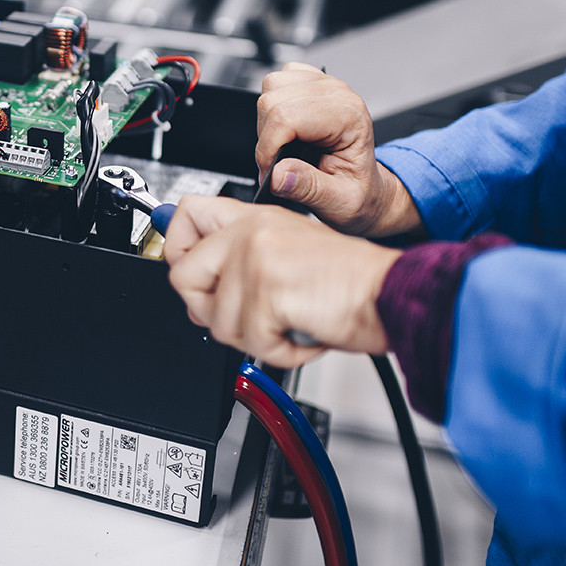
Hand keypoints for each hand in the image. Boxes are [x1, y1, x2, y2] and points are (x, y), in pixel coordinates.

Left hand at [164, 196, 402, 367]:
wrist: (390, 294)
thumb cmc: (350, 282)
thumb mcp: (289, 257)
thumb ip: (239, 267)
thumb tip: (197, 299)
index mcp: (254, 217)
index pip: (186, 212)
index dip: (175, 247)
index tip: (186, 268)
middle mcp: (251, 231)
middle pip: (182, 275)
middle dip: (211, 312)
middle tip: (251, 317)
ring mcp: (256, 256)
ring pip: (216, 320)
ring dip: (256, 338)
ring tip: (291, 323)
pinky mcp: (267, 288)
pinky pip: (250, 342)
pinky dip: (279, 352)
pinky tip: (303, 334)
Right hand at [256, 62, 420, 237]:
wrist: (367, 186)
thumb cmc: (357, 191)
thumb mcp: (338, 202)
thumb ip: (308, 188)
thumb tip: (277, 174)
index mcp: (349, 118)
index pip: (287, 117)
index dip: (268, 147)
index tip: (270, 171)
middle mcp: (338, 95)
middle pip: (274, 101)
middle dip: (266, 137)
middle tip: (278, 162)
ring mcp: (325, 85)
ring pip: (272, 86)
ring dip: (267, 119)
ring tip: (284, 144)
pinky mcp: (312, 83)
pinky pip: (278, 81)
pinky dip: (273, 104)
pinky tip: (287, 127)